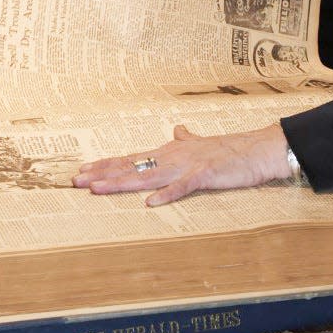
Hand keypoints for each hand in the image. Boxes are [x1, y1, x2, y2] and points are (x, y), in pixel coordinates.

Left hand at [73, 123, 291, 205]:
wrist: (257, 149)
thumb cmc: (230, 150)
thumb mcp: (202, 143)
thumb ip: (186, 138)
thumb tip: (176, 129)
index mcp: (170, 152)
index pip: (131, 158)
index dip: (106, 165)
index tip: (83, 170)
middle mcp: (172, 156)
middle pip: (131, 166)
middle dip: (102, 174)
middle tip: (75, 180)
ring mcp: (187, 165)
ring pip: (147, 175)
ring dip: (121, 183)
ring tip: (97, 189)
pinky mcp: (204, 176)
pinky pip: (182, 187)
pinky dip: (166, 195)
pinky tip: (150, 203)